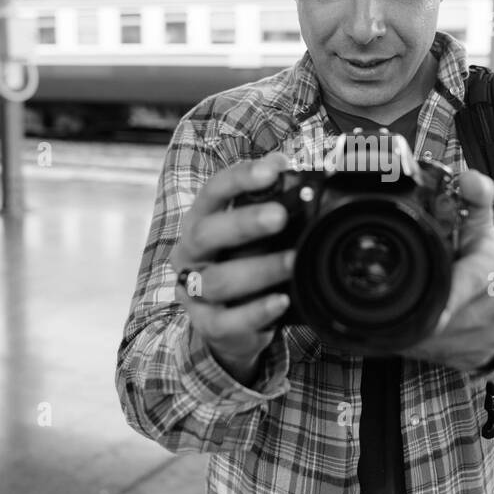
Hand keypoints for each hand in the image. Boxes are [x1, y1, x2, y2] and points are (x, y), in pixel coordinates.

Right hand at [169, 152, 293, 382]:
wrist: (227, 322)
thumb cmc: (243, 264)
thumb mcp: (253, 236)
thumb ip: (271, 210)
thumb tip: (303, 181)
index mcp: (201, 220)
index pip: (213, 192)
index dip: (240, 178)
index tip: (272, 170)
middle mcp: (190, 253)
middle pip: (207, 233)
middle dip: (244, 223)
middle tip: (280, 216)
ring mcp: (192, 290)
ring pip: (219, 279)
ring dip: (260, 269)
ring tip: (294, 261)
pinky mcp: (205, 324)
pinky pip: (226, 321)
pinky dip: (255, 311)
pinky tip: (282, 301)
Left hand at [400, 169, 493, 372]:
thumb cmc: (490, 263)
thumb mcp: (483, 227)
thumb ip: (474, 199)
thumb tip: (468, 178)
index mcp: (492, 270)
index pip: (467, 284)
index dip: (445, 298)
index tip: (426, 310)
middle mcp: (493, 307)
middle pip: (440, 317)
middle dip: (413, 311)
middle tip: (389, 300)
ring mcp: (484, 337)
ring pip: (432, 340)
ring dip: (410, 329)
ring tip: (403, 309)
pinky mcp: (472, 360)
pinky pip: (431, 355)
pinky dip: (415, 344)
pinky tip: (414, 328)